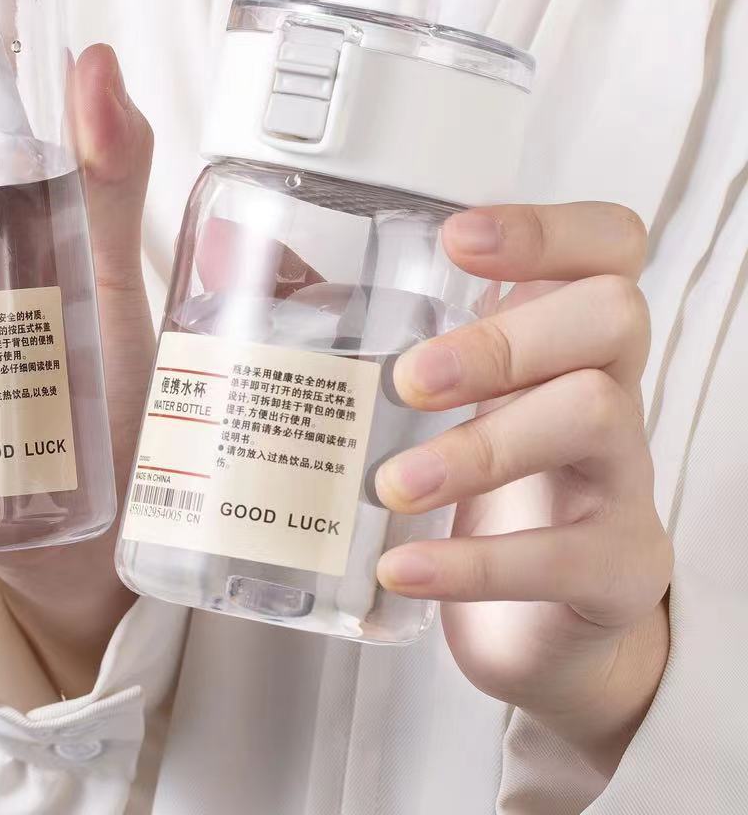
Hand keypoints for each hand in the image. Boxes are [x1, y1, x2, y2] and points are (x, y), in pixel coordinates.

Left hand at [374, 203, 672, 774]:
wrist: (534, 618)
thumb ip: (337, 317)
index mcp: (559, 328)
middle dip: (504, 339)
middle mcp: (609, 384)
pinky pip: (569, 555)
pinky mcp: (618, 566)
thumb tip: (225, 250)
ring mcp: (622, 475)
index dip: (548, 228)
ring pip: (594, 417)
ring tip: (393, 484)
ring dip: (484, 448)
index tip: (457, 238)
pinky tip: (406, 566)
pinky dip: (477, 562)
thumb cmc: (472, 471)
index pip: (606, 242)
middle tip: (409, 380)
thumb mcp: (424, 385)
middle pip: (612, 315)